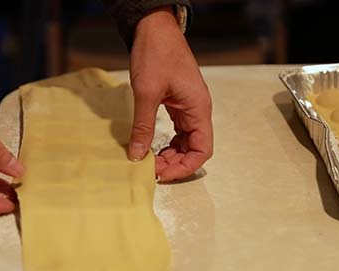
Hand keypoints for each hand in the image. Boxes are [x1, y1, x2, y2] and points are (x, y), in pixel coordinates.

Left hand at [129, 6, 212, 181]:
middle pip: (194, 148)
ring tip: (149, 160)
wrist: (154, 28)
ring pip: (186, 141)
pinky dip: (166, 141)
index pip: (202, 149)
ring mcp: (188, 107)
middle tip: (150, 169)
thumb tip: (136, 155)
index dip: (184, 167)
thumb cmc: (156, 54)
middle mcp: (198, 110)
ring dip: (170, 154)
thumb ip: (142, 127)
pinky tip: (151, 145)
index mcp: (198, 109)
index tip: (162, 174)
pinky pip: (177, 130)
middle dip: (174, 163)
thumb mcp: (146, 93)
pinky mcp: (178, 103)